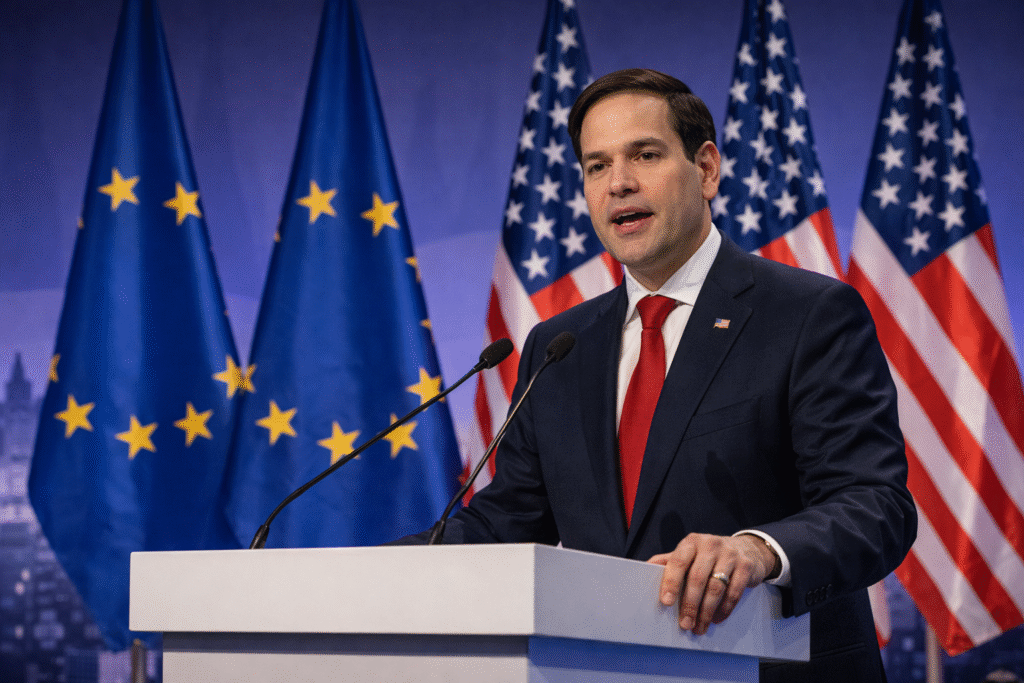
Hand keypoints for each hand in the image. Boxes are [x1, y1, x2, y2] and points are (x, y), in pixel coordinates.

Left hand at [648, 533, 777, 634]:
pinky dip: (724, 609)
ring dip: (706, 611)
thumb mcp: (689, 553)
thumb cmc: (709, 555)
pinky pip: (734, 592)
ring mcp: (730, 555)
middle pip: (697, 578)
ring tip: (700, 626)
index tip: (666, 602)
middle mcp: (710, 545)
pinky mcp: (746, 566)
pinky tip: (717, 619)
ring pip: (716, 587)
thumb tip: (642, 570)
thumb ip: (669, 561)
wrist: (746, 548)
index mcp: (691, 543)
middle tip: (685, 624)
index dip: (671, 582)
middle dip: (690, 604)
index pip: (678, 562)